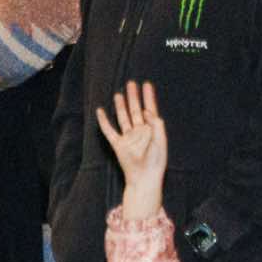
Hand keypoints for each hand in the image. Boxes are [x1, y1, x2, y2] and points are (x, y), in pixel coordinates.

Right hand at [94, 80, 167, 219]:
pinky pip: (109, 130)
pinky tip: (100, 111)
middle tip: (131, 83)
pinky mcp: (118, 144)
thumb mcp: (160, 140)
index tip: (147, 84)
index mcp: (151, 130)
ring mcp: (128, 137)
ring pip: (123, 117)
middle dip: (134, 97)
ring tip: (119, 93)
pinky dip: (103, 121)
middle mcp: (139, 131)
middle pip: (135, 110)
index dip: (149, 97)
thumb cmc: (156, 161)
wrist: (144, 177)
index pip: (150, 109)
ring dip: (121, 105)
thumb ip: (156, 124)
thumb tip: (146, 110)